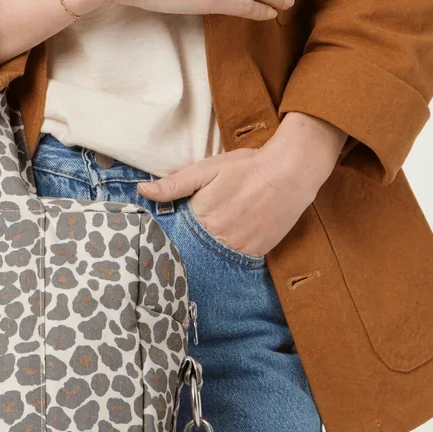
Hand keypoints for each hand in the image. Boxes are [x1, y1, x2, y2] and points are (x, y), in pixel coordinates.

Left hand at [136, 112, 348, 256]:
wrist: (290, 173)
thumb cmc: (246, 167)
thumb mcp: (206, 169)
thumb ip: (174, 183)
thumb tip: (142, 190)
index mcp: (200, 217)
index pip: (174, 238)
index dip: (169, 239)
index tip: (160, 244)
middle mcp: (218, 237)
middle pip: (193, 253)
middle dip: (186, 253)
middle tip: (181, 252)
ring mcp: (239, 248)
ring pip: (213, 262)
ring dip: (206, 258)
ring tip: (202, 254)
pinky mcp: (258, 252)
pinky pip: (236, 263)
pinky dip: (228, 259)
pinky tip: (224, 251)